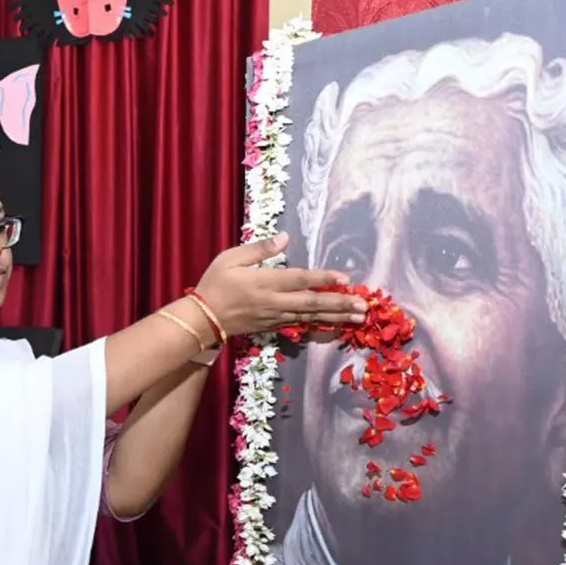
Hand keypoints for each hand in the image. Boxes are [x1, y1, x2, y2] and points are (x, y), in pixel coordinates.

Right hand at [191, 233, 366, 336]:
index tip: (345, 279)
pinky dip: (320, 325)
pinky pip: (301, 325)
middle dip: (339, 304)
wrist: (202, 319)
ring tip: (358, 317)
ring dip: (336, 316)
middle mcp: (274, 302)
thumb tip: (285, 238)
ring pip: (311, 317)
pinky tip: (334, 325)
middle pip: (312, 304)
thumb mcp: (230, 259)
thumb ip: (259, 249)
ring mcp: (275, 317)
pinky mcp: (273, 326)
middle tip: (363, 306)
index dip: (323, 279)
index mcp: (265, 282)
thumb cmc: (214, 284)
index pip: (300, 280)